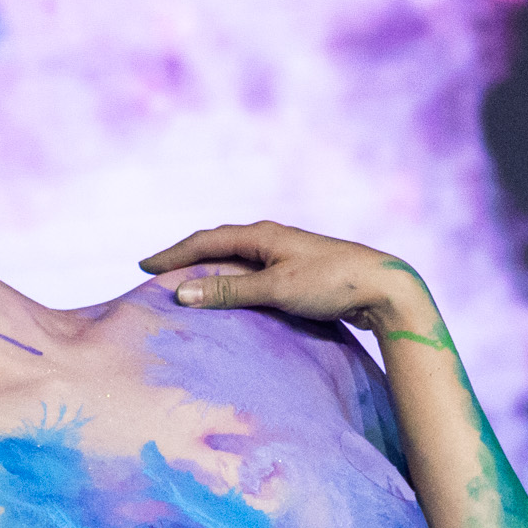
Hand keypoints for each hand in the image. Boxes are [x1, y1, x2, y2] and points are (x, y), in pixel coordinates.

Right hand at [139, 219, 435, 337]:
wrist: (385, 287)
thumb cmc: (331, 283)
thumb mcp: (275, 287)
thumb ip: (228, 290)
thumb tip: (180, 292)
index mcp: (261, 234)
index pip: (205, 240)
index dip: (172, 254)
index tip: (143, 265)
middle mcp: (271, 238)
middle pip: (218, 243)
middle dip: (186, 256)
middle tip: (157, 270)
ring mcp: (286, 254)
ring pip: (236, 257)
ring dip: (208, 267)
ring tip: (187, 280)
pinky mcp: (299, 272)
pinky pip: (252, 271)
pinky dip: (231, 279)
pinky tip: (232, 293)